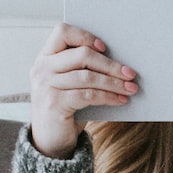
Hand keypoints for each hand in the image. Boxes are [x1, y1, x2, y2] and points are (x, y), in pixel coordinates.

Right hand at [29, 23, 138, 157]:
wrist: (50, 141)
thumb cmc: (66, 108)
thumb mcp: (70, 84)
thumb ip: (83, 69)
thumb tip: (120, 63)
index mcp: (45, 57)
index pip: (62, 32)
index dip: (85, 36)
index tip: (104, 47)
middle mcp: (42, 68)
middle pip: (82, 54)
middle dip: (110, 64)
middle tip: (130, 73)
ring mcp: (46, 86)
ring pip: (88, 76)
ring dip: (114, 82)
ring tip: (130, 88)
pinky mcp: (54, 104)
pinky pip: (88, 95)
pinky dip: (108, 97)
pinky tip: (120, 100)